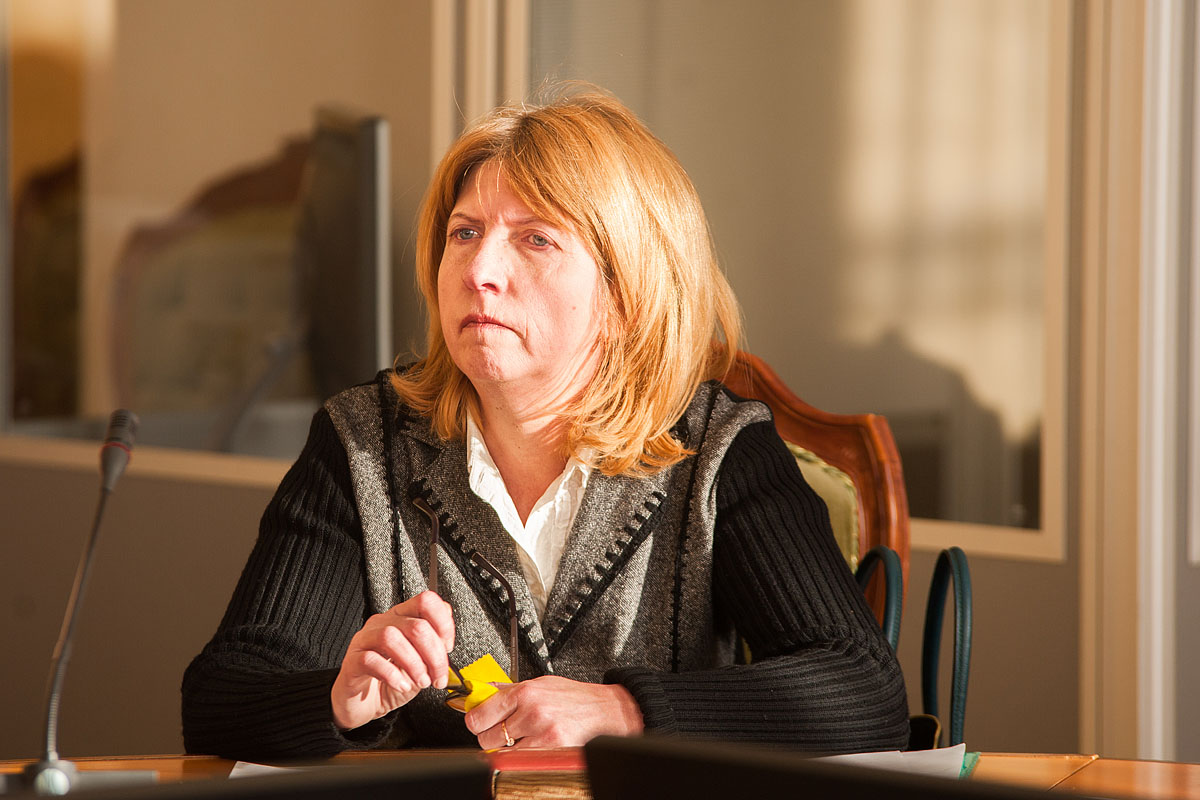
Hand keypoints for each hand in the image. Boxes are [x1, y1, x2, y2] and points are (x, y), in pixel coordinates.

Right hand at [331, 591, 454, 730]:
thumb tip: (448, 649)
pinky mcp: (352, 661)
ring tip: (421, 682)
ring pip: (392, 637)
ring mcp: (365, 640)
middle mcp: (383, 623)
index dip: (443, 624)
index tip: (448, 648)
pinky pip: (371, 660)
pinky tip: (401, 686)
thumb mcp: (421, 665)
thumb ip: (434, 651)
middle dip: (434, 655)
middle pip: (415, 625)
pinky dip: (391, 675)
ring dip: (414, 664)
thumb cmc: (391, 681)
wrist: (362, 703)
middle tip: (437, 677)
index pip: (425, 602)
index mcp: (402, 618)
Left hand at [463, 676, 643, 748]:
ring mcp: (541, 734)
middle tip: (503, 731)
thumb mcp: (542, 684)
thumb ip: (510, 690)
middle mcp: (531, 712)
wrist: (608, 712)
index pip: (480, 713)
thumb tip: (483, 691)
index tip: (478, 721)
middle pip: (487, 736)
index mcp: (526, 692)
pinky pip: (521, 761)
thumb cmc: (576, 698)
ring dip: (507, 749)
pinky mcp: (551, 751)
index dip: (475, 721)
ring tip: (522, 740)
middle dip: (491, 736)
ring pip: (502, 752)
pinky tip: (534, 748)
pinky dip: (522, 758)